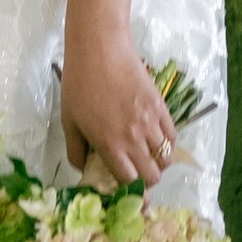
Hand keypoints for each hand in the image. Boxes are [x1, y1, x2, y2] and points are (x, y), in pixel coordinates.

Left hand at [61, 24, 180, 188]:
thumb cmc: (79, 84)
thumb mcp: (68, 121)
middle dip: (147, 181)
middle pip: (153, 175)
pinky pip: (172, 136)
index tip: (127, 190)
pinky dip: (167, 144)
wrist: (101, 50)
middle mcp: (133, 139)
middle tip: (138, 174)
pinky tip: (157, 139)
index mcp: (109, 145)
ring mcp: (150, 123)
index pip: (130, 182)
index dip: (130, 191)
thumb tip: (84, 169)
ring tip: (149, 157)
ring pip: (166, 158)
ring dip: (159, 163)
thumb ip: (76, 150)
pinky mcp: (161, 107)